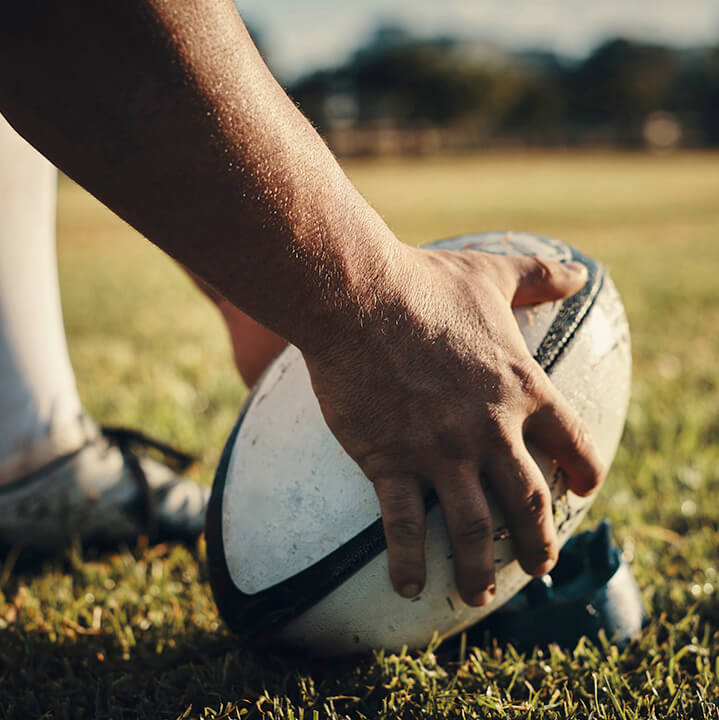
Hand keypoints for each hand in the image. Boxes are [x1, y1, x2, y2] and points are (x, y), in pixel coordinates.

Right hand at [304, 244, 604, 606]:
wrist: (357, 296)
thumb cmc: (425, 283)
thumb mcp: (491, 274)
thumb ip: (539, 276)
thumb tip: (581, 272)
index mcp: (521, 389)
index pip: (573, 444)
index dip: (585, 472)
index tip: (584, 490)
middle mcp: (489, 430)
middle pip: (530, 504)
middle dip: (539, 543)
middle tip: (539, 566)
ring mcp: (440, 451)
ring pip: (474, 528)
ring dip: (481, 569)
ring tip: (478, 595)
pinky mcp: (390, 461)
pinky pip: (404, 527)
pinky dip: (411, 563)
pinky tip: (411, 587)